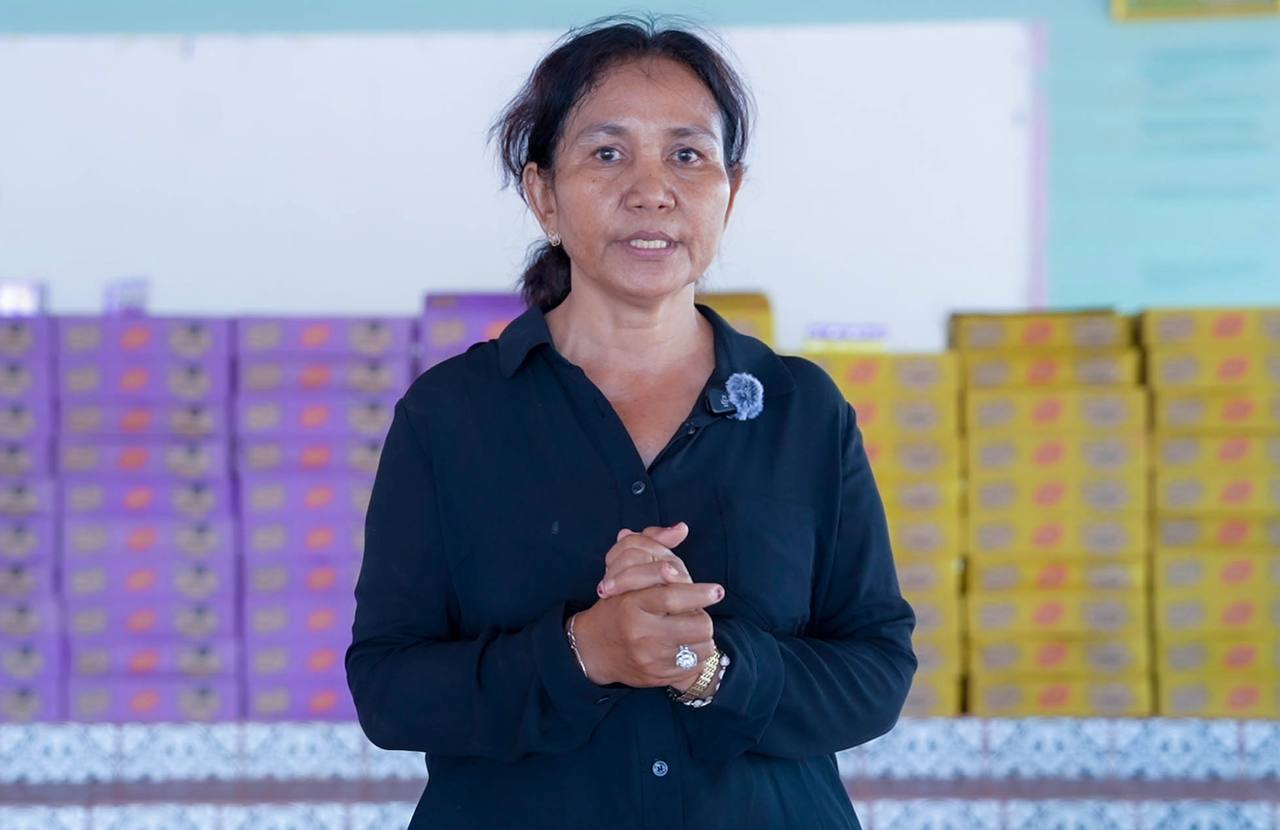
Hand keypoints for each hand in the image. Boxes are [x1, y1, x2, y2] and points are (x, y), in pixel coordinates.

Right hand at [572, 524, 722, 688]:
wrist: (592, 650)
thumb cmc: (615, 607)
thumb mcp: (626, 577)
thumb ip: (652, 548)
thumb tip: (682, 528)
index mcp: (632, 604)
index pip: (672, 597)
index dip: (699, 593)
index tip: (717, 591)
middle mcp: (641, 633)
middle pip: (697, 625)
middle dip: (703, 618)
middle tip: (698, 614)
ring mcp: (650, 658)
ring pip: (700, 648)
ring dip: (703, 638)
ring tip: (692, 631)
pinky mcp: (657, 677)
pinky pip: (693, 667)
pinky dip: (695, 656)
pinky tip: (685, 648)